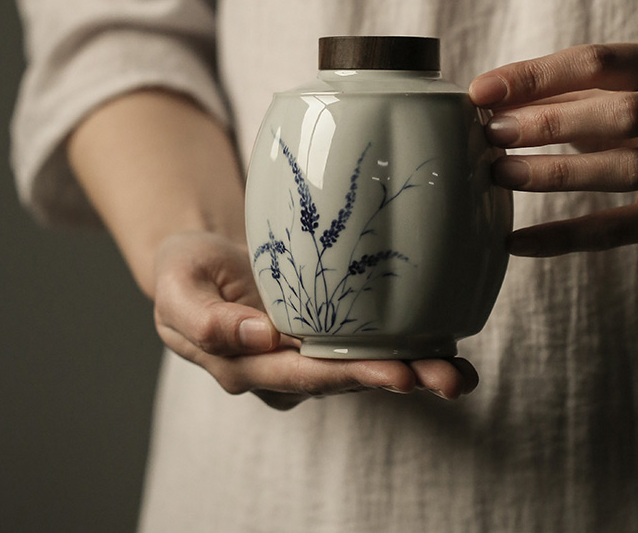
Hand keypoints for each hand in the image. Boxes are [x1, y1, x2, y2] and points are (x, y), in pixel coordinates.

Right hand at [152, 230, 478, 409]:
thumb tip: (263, 340)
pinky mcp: (324, 331)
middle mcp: (284, 370)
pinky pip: (366, 342)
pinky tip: (446, 349)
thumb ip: (208, 321)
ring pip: (362, 366)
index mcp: (247, 367)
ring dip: (413, 370)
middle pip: (344, 379)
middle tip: (447, 379)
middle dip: (398, 379)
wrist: (200, 259)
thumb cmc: (186, 270)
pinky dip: (406, 347)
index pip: (304, 376)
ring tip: (459, 373)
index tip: (399, 374)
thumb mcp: (179, 288)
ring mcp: (306, 352)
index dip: (351, 376)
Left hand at [469, 43, 637, 255]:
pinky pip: (621, 229)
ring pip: (626, 168)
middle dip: (549, 122)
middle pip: (620, 112)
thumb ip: (563, 93)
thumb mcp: (624, 90)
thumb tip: (486, 103)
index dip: (535, 75)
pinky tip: (518, 241)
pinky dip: (566, 237)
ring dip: (557, 172)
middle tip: (493, 134)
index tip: (481, 91)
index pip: (595, 62)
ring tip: (502, 175)